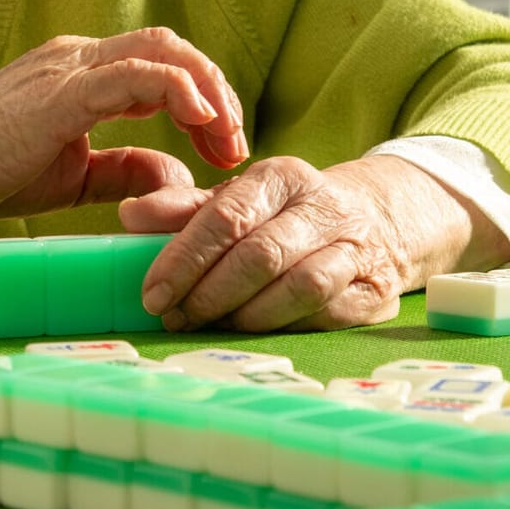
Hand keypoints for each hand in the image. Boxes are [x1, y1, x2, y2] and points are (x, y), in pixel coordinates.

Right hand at [0, 27, 247, 218]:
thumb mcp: (75, 176)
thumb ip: (125, 170)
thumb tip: (177, 176)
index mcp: (82, 73)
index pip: (161, 63)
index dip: (203, 98)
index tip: (221, 147)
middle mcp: (80, 57)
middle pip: (172, 47)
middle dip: (216, 91)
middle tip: (234, 144)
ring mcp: (71, 68)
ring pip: (163, 51)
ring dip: (208, 91)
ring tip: (225, 137)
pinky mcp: (63, 91)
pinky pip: (135, 75)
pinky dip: (178, 90)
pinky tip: (200, 122)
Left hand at [119, 153, 507, 330]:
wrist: (380, 218)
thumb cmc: (289, 214)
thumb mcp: (239, 199)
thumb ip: (183, 208)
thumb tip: (129, 215)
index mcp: (281, 177)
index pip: (227, 216)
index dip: (184, 258)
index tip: (152, 292)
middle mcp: (322, 207)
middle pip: (260, 255)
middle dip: (209, 292)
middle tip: (173, 316)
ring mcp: (353, 249)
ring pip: (298, 287)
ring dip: (245, 315)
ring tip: (208, 325)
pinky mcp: (374, 290)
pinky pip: (326, 315)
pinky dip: (284, 327)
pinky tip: (251, 331)